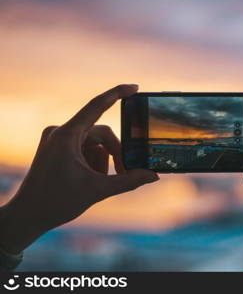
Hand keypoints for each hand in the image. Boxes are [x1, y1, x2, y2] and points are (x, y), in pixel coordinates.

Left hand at [0, 84, 158, 253]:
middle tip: (124, 174)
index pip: (97, 106)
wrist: (28, 215)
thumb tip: (153, 175)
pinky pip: (85, 148)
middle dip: (115, 154)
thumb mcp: (97, 190)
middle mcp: (61, 132)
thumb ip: (128, 181)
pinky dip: (93, 162)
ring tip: (95, 181)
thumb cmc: (56, 202)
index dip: (117, 93)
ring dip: (103, 161)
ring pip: (95, 143)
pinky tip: (86, 178)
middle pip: (102, 134)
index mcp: (67, 135)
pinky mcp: (58, 147)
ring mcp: (58, 139)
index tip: (135, 87)